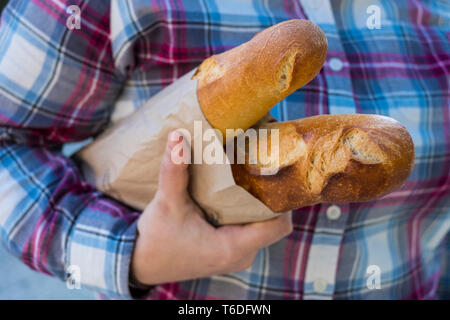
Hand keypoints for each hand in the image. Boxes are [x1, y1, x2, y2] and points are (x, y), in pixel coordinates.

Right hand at [131, 131, 292, 284]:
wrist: (143, 263)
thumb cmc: (156, 239)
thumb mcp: (166, 204)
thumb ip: (174, 172)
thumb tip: (178, 137)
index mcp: (232, 247)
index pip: (279, 226)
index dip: (285, 200)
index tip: (276, 172)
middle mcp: (240, 255)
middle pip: (274, 222)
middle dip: (273, 195)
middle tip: (264, 164)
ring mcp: (237, 255)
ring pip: (263, 225)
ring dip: (261, 202)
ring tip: (252, 172)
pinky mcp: (229, 250)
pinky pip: (252, 229)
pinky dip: (249, 210)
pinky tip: (239, 190)